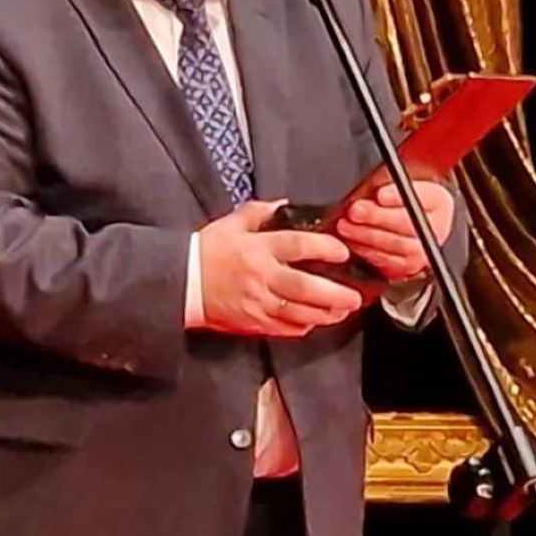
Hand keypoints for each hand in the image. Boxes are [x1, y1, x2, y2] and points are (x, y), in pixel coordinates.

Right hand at [197, 199, 362, 337]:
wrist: (181, 283)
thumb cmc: (204, 253)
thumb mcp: (231, 224)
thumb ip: (259, 213)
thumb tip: (283, 206)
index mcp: (257, 249)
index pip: (298, 246)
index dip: (324, 248)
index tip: (342, 251)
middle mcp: (261, 277)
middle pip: (306, 287)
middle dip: (335, 294)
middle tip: (355, 296)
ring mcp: (257, 303)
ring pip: (300, 313)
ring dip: (325, 314)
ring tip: (342, 311)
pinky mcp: (252, 322)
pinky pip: (284, 329)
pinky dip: (302, 326)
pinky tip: (313, 321)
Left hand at [334, 180, 453, 281]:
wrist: (404, 220)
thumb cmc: (394, 199)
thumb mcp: (391, 182)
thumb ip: (383, 184)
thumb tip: (365, 192)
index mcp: (437, 200)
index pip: (424, 196)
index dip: (400, 197)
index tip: (380, 195)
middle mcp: (436, 226)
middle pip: (409, 223)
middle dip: (377, 217)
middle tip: (355, 211)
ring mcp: (425, 249)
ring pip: (397, 244)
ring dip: (367, 235)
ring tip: (346, 226)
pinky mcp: (409, 267)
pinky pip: (389, 261)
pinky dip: (368, 251)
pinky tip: (353, 241)